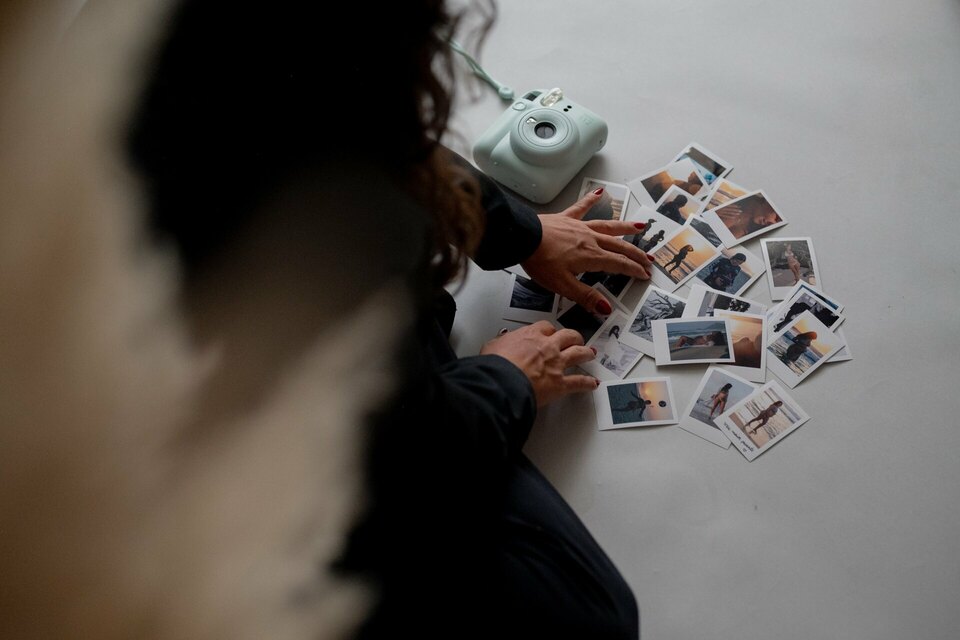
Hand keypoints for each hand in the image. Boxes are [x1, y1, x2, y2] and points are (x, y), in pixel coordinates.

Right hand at [480, 322, 597, 406]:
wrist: (502, 382)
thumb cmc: (495, 366)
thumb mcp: (491, 346)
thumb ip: (500, 342)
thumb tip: (498, 342)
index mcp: (530, 336)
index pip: (546, 327)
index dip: (550, 330)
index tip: (551, 333)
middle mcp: (547, 347)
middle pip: (568, 336)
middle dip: (574, 337)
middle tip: (576, 339)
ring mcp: (556, 364)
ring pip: (578, 354)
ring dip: (586, 353)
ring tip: (590, 354)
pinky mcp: (560, 384)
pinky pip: (578, 382)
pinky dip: (587, 383)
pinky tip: (592, 384)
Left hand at [520, 189, 652, 314]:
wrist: (522, 237)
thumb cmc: (540, 261)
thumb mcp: (563, 285)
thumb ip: (585, 296)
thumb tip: (605, 308)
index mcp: (591, 257)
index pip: (619, 264)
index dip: (634, 270)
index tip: (645, 274)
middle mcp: (590, 239)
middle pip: (619, 246)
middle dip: (636, 253)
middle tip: (649, 259)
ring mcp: (579, 227)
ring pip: (608, 226)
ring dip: (625, 227)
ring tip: (640, 225)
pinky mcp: (566, 218)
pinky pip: (582, 207)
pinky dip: (591, 200)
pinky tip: (600, 193)